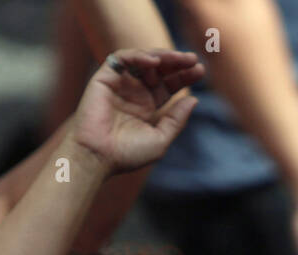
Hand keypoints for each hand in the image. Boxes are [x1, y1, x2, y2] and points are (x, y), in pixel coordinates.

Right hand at [70, 48, 203, 173]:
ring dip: (163, 56)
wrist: (98, 156)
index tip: (200, 71)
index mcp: (148, 107)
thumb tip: (193, 99)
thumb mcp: (160, 138)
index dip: (184, 77)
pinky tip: (155, 61)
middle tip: (194, 59)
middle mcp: (135, 93)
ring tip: (180, 58)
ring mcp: (120, 84)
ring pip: (144, 60)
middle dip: (177, 63)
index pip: (169, 85)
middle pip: (160, 70)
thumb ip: (176, 119)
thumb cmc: (127, 154)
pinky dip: (139, 55)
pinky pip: (122, 58)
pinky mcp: (105, 77)